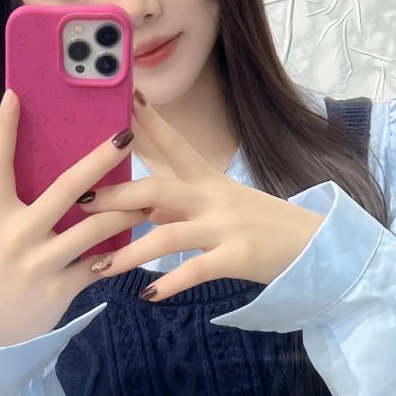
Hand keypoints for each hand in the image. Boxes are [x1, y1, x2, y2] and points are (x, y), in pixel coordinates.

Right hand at [0, 89, 151, 347]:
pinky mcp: (61, 288)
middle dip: (97, 161)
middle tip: (124, 137)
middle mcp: (17, 234)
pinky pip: (101, 263)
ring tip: (152, 199)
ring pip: (95, 227)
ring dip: (128, 211)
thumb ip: (27, 204)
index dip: (5, 129)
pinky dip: (122, 252)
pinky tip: (140, 242)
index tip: (17, 95)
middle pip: (64, 189)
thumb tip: (68, 169)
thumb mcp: (4, 233)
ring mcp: (40, 262)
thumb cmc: (4, 270)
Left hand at [79, 92, 326, 299]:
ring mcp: (225, 227)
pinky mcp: (237, 257)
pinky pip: (195, 270)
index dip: (147, 121)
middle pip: (157, 188)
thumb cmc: (261, 226)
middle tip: (81, 203)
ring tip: (100, 267)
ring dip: (130, 252)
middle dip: (117, 195)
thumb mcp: (219, 205)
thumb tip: (137, 201)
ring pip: (168, 235)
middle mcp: (213, 197)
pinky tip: (147, 294)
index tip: (121, 100)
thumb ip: (178, 203)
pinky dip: (170, 283)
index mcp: (208, 180)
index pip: (173, 143)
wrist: (313, 247)